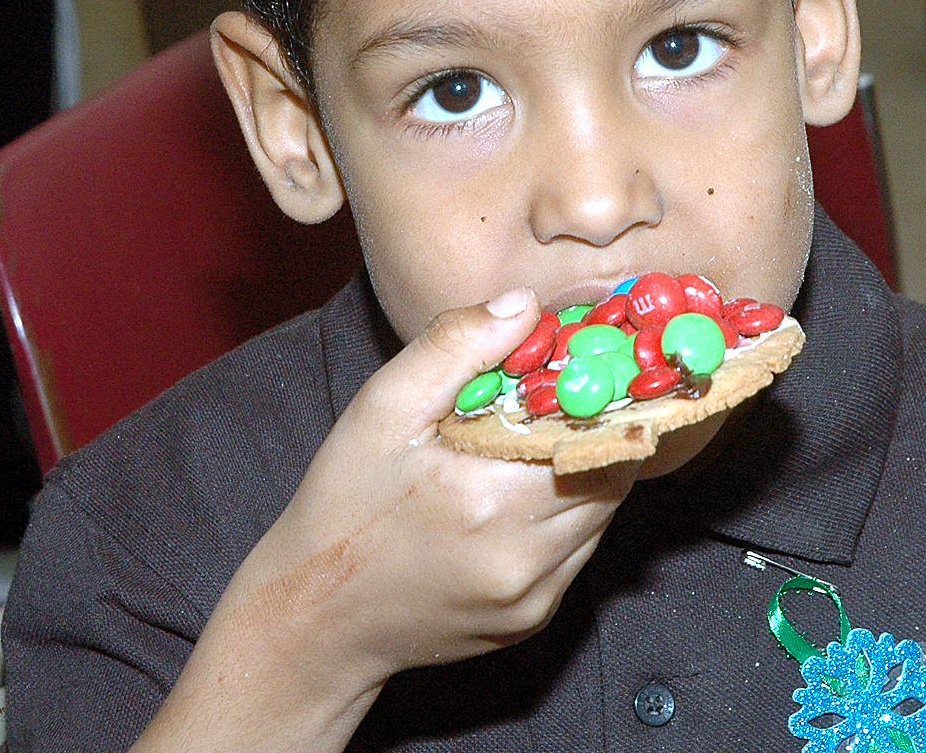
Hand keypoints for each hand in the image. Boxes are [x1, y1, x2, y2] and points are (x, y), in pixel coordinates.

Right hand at [134, 288, 635, 752]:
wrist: (315, 616)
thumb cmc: (344, 502)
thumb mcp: (384, 408)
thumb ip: (457, 346)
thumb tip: (527, 306)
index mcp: (492, 500)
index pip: (599, 439)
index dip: (604, 398)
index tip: (586, 369)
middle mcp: (525, 558)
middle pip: (610, 477)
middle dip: (594, 432)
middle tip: (561, 401)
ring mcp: (533, 597)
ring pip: (601, 516)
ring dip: (583, 473)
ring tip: (535, 445)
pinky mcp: (531, 619)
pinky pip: (575, 552)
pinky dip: (565, 517)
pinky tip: (519, 496)